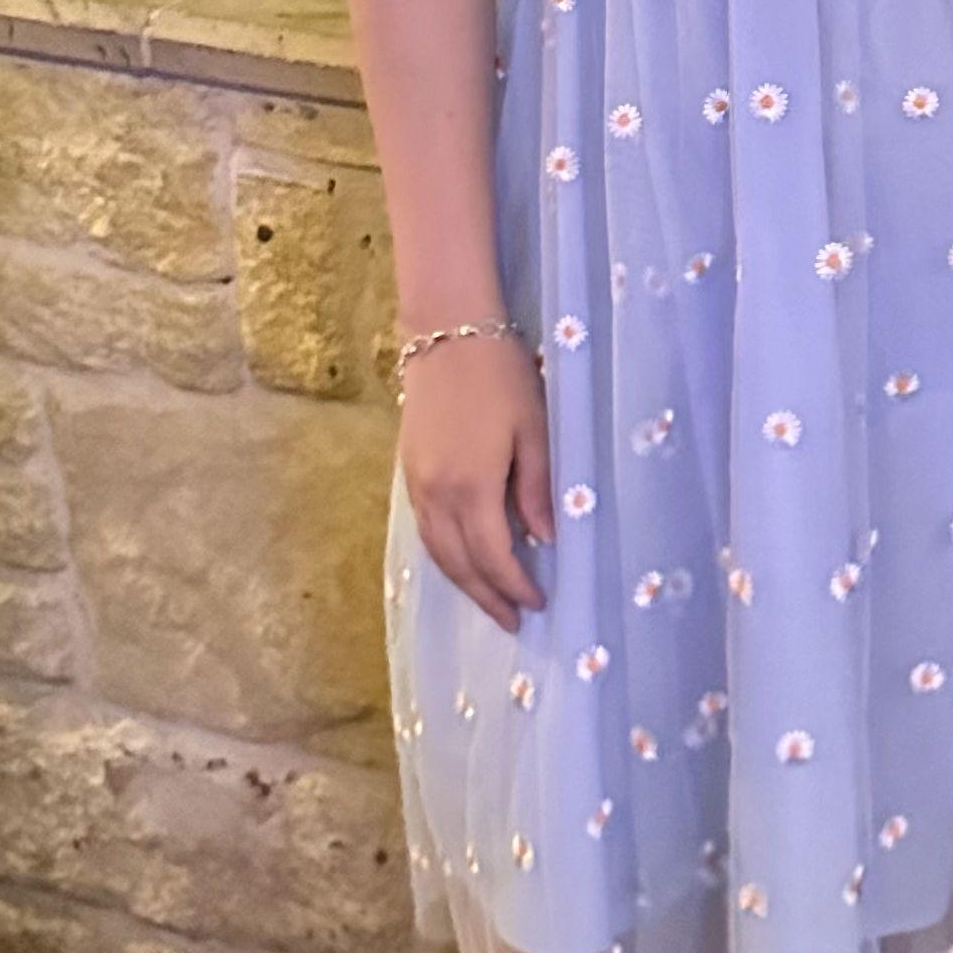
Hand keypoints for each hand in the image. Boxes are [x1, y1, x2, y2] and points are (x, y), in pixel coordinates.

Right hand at [397, 331, 552, 632]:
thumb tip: (544, 540)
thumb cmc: (501, 376)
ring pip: (437, 551)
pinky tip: (463, 559)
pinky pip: (426, 530)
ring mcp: (417, 485)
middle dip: (487, 596)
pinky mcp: (408, 472)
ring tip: (490, 600)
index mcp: (472, 487)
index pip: (494, 556)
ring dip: (463, 581)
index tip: (539, 603)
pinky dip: (445, 555)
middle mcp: (437, 495)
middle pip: (460, 564)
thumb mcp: (534, 431)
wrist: (447, 331)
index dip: (515, 585)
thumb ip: (536, 490)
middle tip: (514, 620)